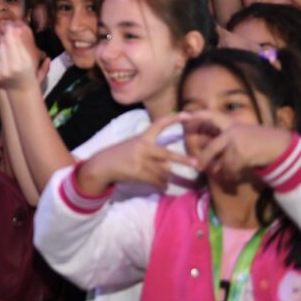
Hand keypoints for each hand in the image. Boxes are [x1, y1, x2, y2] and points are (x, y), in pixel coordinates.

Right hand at [76, 113, 193, 193]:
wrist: (103, 164)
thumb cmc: (122, 155)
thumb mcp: (136, 147)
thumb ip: (153, 154)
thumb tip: (169, 167)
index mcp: (143, 137)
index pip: (159, 124)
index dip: (174, 119)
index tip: (188, 115)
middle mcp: (143, 146)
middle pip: (167, 154)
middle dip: (183, 159)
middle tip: (196, 163)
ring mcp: (140, 160)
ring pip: (163, 172)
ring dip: (166, 178)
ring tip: (164, 181)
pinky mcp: (138, 172)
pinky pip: (157, 181)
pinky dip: (161, 185)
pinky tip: (160, 186)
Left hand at [182, 110, 292, 182]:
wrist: (280, 146)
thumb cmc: (261, 141)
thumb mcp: (244, 133)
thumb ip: (228, 139)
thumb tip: (212, 155)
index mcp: (232, 124)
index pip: (212, 115)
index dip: (198, 115)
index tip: (185, 116)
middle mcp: (232, 131)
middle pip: (211, 149)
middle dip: (204, 160)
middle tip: (198, 167)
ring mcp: (236, 142)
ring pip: (222, 163)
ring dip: (224, 172)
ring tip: (228, 176)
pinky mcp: (241, 153)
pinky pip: (231, 169)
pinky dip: (232, 176)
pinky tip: (236, 178)